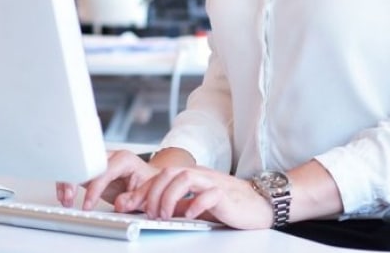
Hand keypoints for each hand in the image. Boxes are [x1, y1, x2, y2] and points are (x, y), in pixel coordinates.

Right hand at [56, 150, 157, 209]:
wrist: (151, 181)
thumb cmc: (150, 184)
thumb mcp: (147, 192)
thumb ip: (133, 198)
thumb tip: (119, 204)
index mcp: (124, 159)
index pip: (103, 171)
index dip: (94, 188)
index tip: (88, 204)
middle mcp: (110, 158)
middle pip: (86, 163)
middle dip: (74, 180)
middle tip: (69, 198)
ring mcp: (100, 164)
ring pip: (77, 167)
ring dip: (68, 182)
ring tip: (65, 199)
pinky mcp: (93, 172)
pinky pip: (76, 174)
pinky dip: (68, 184)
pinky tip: (65, 195)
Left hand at [116, 165, 273, 229]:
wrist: (260, 203)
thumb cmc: (229, 203)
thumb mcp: (195, 205)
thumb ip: (176, 205)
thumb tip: (149, 210)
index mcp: (191, 175)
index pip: (160, 176)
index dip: (142, 190)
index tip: (128, 205)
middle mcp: (199, 175)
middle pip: (168, 173)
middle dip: (152, 193)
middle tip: (147, 213)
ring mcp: (213, 183)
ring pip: (184, 178)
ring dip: (168, 198)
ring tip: (163, 215)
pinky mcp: (225, 195)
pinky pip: (208, 195)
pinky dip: (195, 205)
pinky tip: (189, 216)